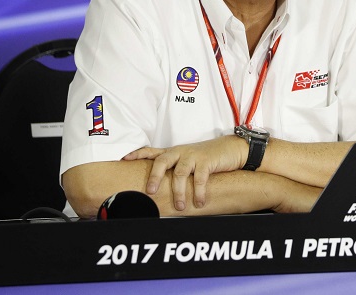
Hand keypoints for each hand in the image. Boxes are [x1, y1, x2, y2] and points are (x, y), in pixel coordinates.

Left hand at [123, 135, 245, 210]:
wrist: (231, 148)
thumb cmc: (207, 157)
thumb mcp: (188, 159)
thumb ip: (175, 168)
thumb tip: (161, 188)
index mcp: (174, 152)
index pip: (152, 151)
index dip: (138, 154)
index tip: (124, 159)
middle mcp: (181, 152)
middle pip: (162, 161)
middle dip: (155, 177)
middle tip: (151, 192)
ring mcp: (193, 155)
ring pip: (180, 173)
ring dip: (179, 192)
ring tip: (180, 206)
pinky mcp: (207, 161)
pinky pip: (199, 178)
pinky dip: (198, 192)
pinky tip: (199, 202)